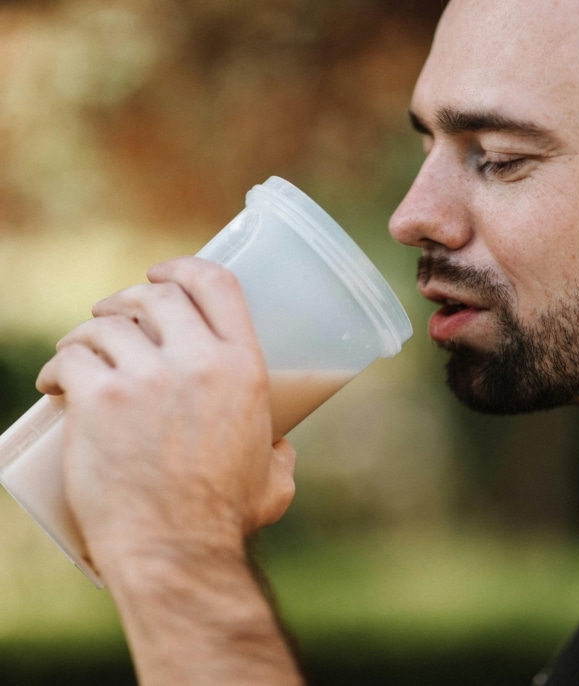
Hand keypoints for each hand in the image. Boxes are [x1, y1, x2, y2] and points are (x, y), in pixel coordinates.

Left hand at [36, 256, 296, 576]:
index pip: (217, 284)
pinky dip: (59, 365)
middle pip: (157, 295)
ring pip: (107, 324)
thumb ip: (283, 454)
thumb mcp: (275, 477)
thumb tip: (281, 446)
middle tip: (115, 317)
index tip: (162, 273)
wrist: (176, 550)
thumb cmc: (226, 518)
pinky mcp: (100, 401)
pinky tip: (55, 383)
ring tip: (81, 352)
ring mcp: (146, 379)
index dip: (185, 267)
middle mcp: (198, 362)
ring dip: (89, 331)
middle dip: (130, 297)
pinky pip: (71, 358)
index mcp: (244, 368)